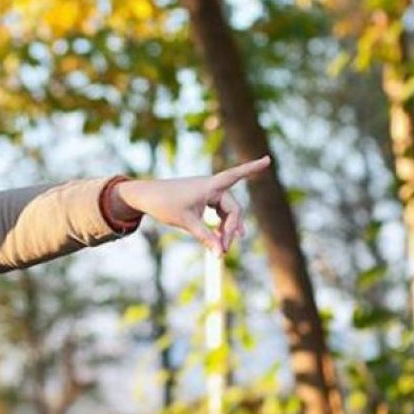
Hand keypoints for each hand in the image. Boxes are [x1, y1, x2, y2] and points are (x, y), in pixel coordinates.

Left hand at [108, 155, 270, 255]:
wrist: (145, 196)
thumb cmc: (164, 204)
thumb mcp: (186, 222)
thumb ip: (205, 237)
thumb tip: (220, 254)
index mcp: (209, 185)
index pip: (235, 175)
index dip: (252, 168)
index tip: (268, 159)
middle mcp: (210, 186)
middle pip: (232, 208)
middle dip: (231, 228)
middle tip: (224, 250)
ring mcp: (206, 192)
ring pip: (226, 211)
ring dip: (227, 228)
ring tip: (226, 246)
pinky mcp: (201, 198)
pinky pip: (217, 210)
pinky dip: (220, 223)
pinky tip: (223, 235)